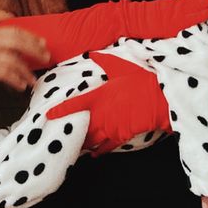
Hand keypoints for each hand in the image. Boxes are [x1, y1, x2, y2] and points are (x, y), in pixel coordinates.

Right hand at [0, 25, 49, 94]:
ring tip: (32, 80)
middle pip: (17, 42)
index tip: (43, 43)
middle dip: (34, 50)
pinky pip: (4, 74)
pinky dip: (15, 80)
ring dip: (26, 71)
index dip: (31, 37)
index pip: (15, 31)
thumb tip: (19, 51)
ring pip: (13, 60)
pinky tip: (20, 85)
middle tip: (45, 58)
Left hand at [47, 54, 170, 153]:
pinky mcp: (121, 135)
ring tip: (74, 146)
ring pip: (91, 138)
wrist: (158, 98)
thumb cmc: (140, 81)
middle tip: (60, 135)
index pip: (74, 104)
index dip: (60, 110)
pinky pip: (107, 146)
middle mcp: (101, 113)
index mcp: (99, 96)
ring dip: (82, 142)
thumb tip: (93, 53)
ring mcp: (110, 126)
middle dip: (71, 131)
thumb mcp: (121, 67)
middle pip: (80, 126)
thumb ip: (105, 61)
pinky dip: (99, 151)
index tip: (48, 115)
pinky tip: (94, 154)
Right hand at [126, 0, 207, 39]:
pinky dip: (206, 11)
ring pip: (201, 0)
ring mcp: (180, 11)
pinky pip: (194, 16)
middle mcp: (181, 3)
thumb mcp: (165, 12)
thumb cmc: (146, 19)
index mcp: (180, 1)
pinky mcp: (177, 20)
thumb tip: (192, 7)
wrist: (131, 19)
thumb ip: (177, 8)